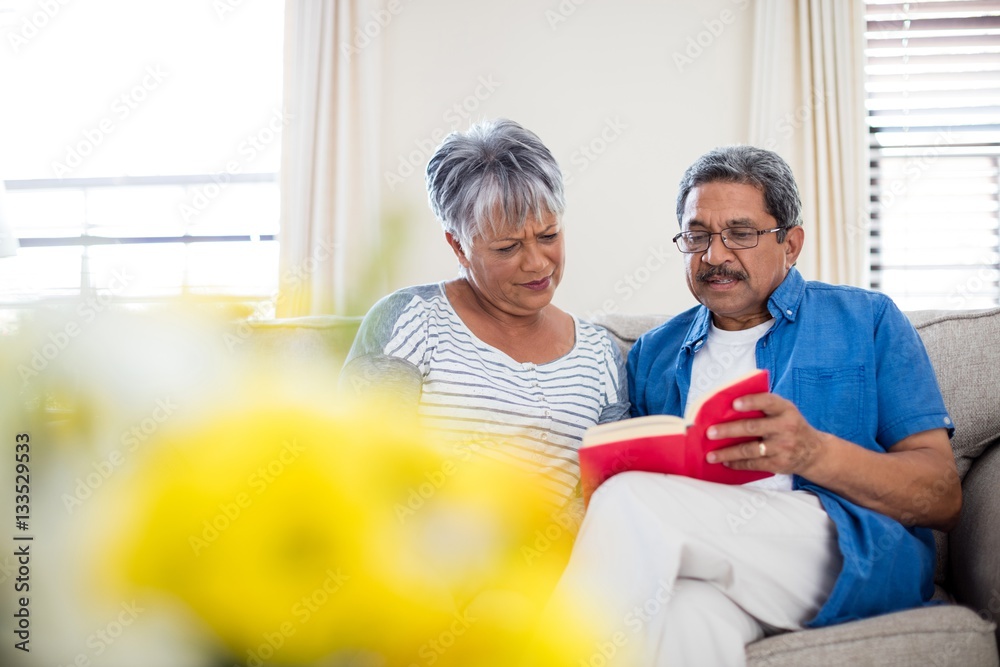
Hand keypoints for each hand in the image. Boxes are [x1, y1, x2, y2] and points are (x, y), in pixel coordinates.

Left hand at [704, 392, 827, 475]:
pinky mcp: (779, 464)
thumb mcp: (785, 411)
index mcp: (785, 410)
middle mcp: (785, 428)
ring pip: (750, 450)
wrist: (814, 452)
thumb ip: (764, 406)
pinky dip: (737, 464)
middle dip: (729, 430)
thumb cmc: (790, 425)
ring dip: (728, 453)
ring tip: (710, 455)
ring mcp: (782, 447)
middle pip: (753, 428)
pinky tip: (725, 462)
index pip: (768, 402)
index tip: (734, 403)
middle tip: (710, 433)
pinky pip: (754, 464)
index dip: (751, 402)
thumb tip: (728, 406)